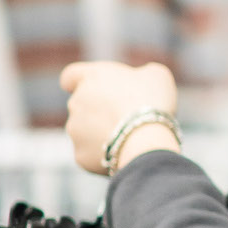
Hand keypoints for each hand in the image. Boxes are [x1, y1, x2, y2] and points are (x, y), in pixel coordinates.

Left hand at [61, 60, 178, 176]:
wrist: (145, 138)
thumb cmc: (151, 101)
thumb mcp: (156, 75)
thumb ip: (143, 73)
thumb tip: (143, 79)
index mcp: (92, 77)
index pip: (71, 75)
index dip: (75, 81)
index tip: (79, 86)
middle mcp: (76, 102)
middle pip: (81, 106)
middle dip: (98, 111)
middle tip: (123, 118)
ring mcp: (75, 130)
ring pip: (85, 132)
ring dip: (100, 133)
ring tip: (127, 139)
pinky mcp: (80, 154)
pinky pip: (90, 154)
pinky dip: (103, 155)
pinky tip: (122, 153)